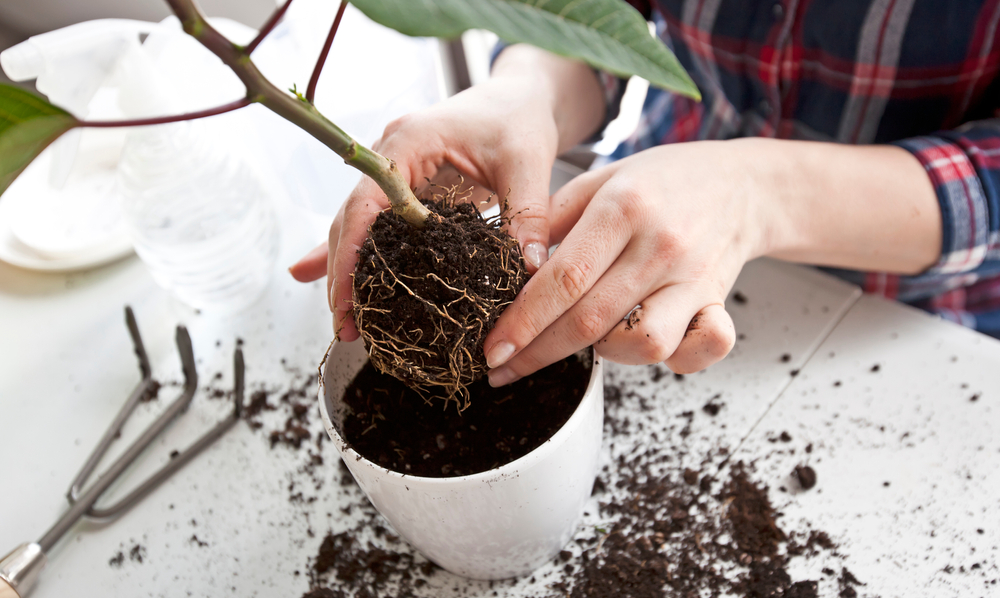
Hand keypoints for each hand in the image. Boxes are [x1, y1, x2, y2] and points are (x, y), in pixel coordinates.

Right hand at [290, 46, 605, 339]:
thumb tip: (527, 269)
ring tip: (345, 323)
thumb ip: (527, 213)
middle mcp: (390, 155)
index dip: (350, 252)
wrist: (520, 98)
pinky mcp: (405, 189)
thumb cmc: (519, 119)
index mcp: (410, 142)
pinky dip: (356, 256)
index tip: (345, 297)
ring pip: (356, 226)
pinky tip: (332, 287)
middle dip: (342, 274)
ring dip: (348, 271)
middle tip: (344, 326)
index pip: (366, 202)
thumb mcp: (528, 164)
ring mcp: (393, 172)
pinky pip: (374, 226)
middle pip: (350, 219)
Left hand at [482, 135, 942, 385]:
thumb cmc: (662, 181)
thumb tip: (504, 265)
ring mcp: (694, 277)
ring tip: (584, 341)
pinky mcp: (719, 300)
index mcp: (622, 208)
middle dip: (539, 353)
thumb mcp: (600, 178)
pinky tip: (647, 346)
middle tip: (504, 369)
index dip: (523, 321)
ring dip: (605, 354)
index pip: (563, 278)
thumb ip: (552, 219)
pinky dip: (677, 358)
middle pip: (591, 319)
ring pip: (645, 343)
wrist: (742, 184)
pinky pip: (705, 347)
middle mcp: (660, 245)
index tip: (493, 349)